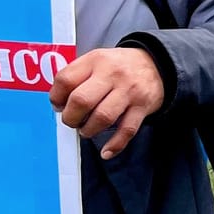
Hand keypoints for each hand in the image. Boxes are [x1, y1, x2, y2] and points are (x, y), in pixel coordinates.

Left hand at [49, 47, 166, 159]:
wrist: (157, 65)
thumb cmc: (120, 66)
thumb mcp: (97, 60)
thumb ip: (77, 76)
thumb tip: (59, 104)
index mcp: (96, 61)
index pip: (66, 80)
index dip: (56, 97)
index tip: (58, 105)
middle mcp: (112, 75)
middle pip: (82, 100)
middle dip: (70, 118)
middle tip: (72, 121)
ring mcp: (129, 91)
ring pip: (102, 117)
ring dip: (89, 130)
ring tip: (87, 130)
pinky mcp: (142, 107)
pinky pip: (127, 130)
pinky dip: (115, 145)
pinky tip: (106, 152)